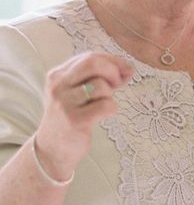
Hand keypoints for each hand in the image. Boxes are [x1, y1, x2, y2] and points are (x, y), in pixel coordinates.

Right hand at [35, 52, 132, 179]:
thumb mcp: (79, 91)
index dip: (113, 61)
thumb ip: (101, 77)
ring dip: (110, 95)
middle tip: (117, 84)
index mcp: (58, 74)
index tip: (125, 70)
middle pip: (93, 63)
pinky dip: (112, 109)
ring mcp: (65, 103)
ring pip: (101, 86)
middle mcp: (58, 86)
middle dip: (113, 71)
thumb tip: (129, 68)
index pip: (90, 56)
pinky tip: (103, 115)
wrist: (53, 148)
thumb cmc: (72, 115)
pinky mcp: (75, 120)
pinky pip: (106, 105)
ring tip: (101, 104)